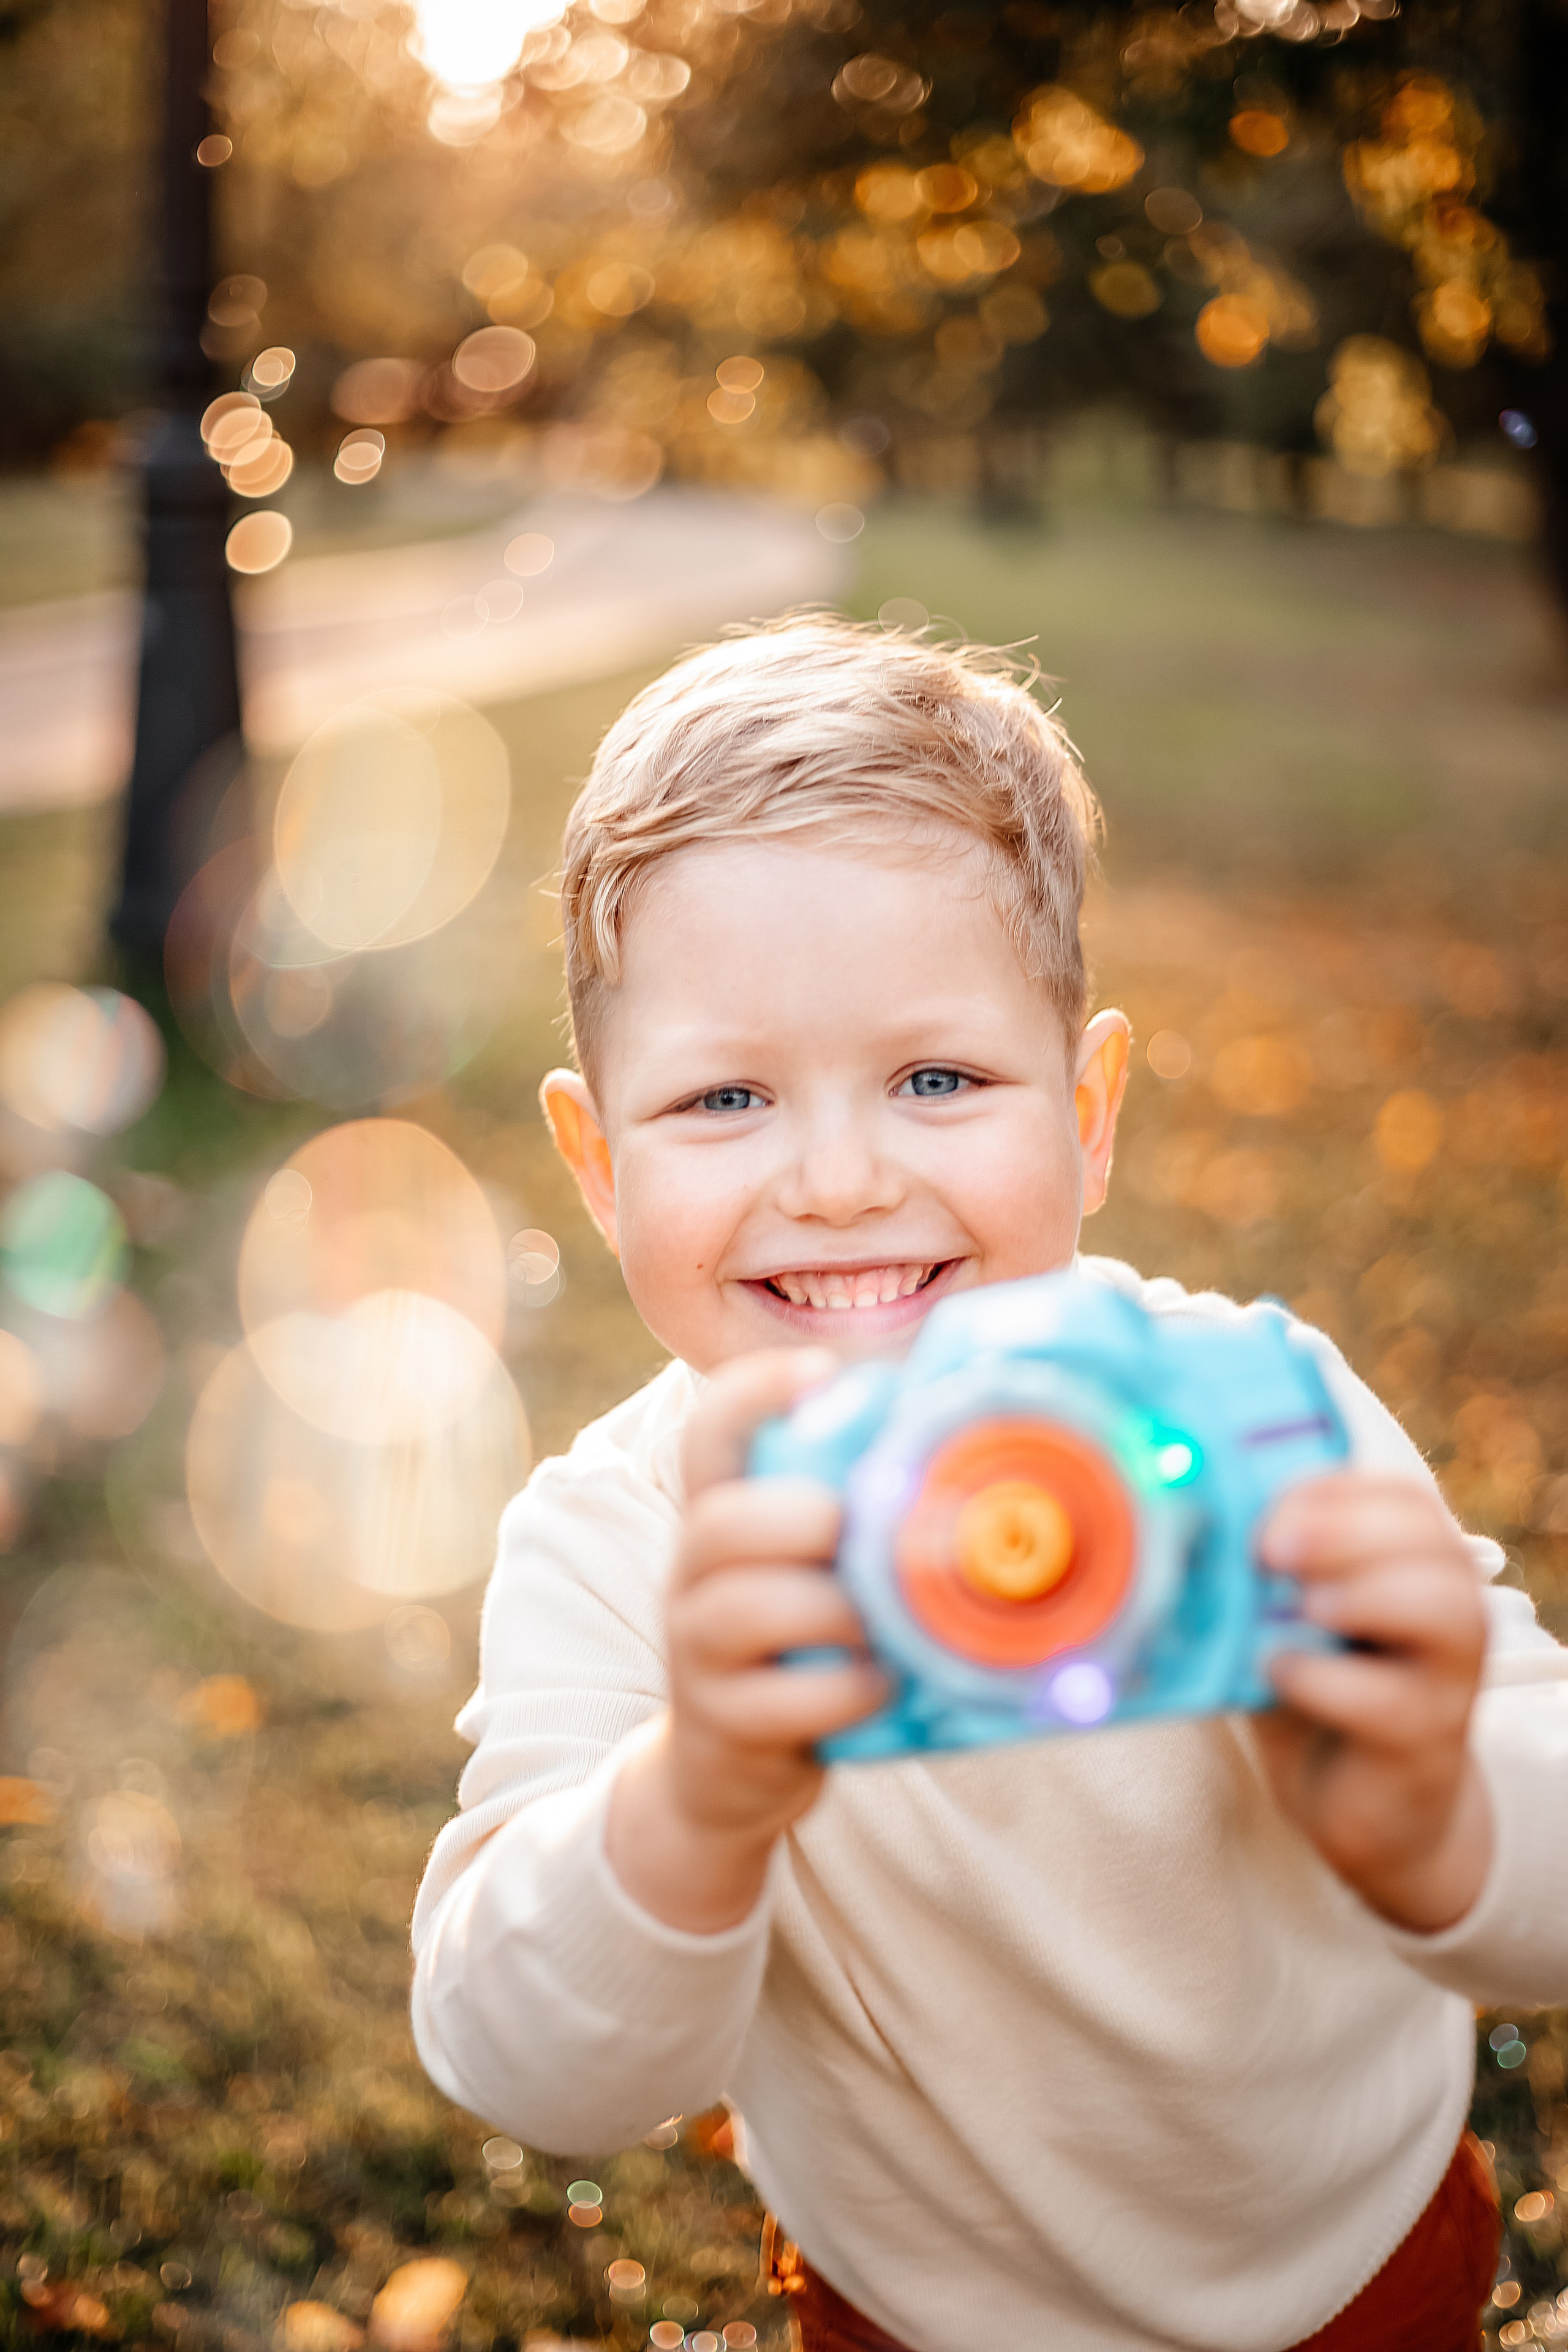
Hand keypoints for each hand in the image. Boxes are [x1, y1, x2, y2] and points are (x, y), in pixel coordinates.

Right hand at [606, 1349, 885, 1933]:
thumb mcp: (815, 1569)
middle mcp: (695, 1574)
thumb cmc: (803, 1646)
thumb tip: (975, 1447)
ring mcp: (699, 1650)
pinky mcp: (724, 1722)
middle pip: (719, 1520)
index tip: (821, 1374)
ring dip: (833, 1609)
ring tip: (884, 1624)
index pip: (710, 1431)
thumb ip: (861, 1513)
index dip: (755, 1392)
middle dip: (803, 1517)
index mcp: (723, 1516)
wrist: (726, 1773)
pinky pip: (779, 1699)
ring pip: (744, 1608)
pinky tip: (881, 1685)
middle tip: (861, 1533)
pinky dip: (845, 1689)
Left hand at [1251, 1473, 1491, 1933]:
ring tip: (1298, 1606)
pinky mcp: (1425, 1743)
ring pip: (1444, 1613)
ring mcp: (1447, 1678)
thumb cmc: (1314, 1686)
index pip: (1401, 1499)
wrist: (1358, 1799)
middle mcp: (1448, 1610)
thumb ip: (1255, 1573)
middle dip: (1349, 1532)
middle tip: (1270, 1548)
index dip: (1336, 1492)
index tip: (1267, 1512)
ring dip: (1364, 1594)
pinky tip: (1278, 1671)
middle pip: (1433, 1544)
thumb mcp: (1283, 1617)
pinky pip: (1393, 1702)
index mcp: (1414, 1563)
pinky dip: (1327, 1679)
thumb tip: (1175, 1519)